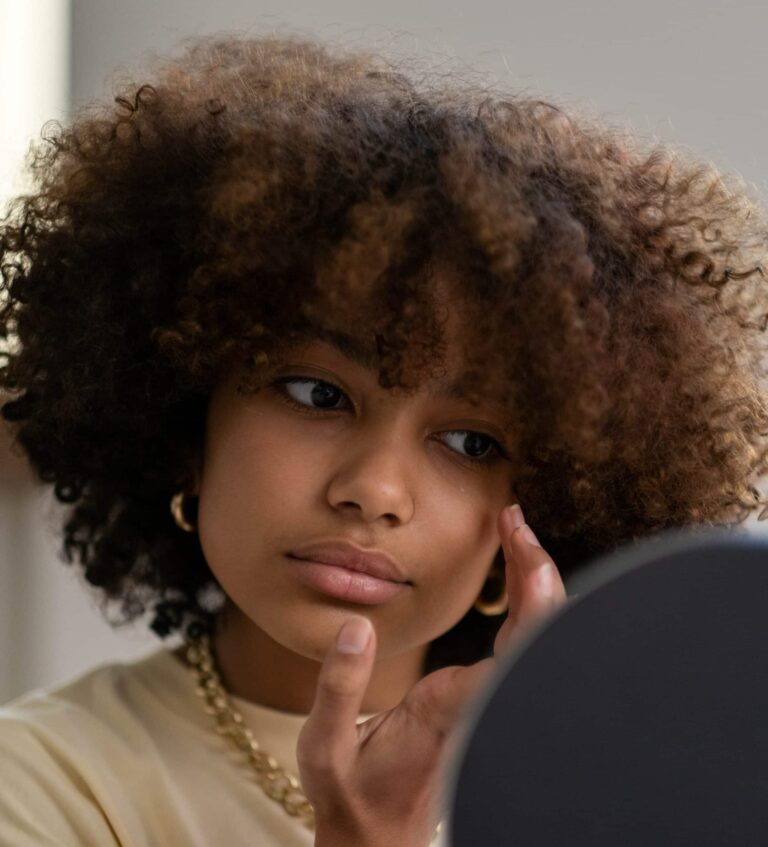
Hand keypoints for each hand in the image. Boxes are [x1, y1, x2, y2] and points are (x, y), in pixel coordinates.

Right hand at [298, 504, 567, 846]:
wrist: (379, 836)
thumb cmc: (353, 793)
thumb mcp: (324, 748)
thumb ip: (337, 688)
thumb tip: (357, 626)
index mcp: (452, 709)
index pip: (518, 646)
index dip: (531, 586)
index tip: (515, 533)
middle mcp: (482, 704)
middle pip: (538, 631)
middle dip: (535, 567)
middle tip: (513, 518)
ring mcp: (486, 702)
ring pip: (534, 636)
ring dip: (531, 579)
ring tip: (513, 531)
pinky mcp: (480, 699)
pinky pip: (518, 643)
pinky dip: (521, 598)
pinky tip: (513, 571)